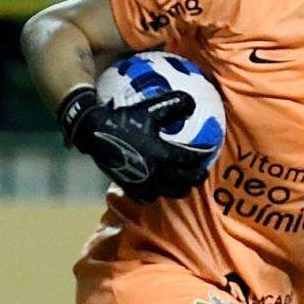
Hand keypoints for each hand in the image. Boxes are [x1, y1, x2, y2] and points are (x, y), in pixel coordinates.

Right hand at [59, 86, 214, 201]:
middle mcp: (156, 173)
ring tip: (183, 180)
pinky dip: (159, 193)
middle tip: (201, 170)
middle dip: (197, 176)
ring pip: (170, 193)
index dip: (204, 157)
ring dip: (180, 187)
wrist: (94, 132)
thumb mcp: (151, 108)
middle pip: (186, 182)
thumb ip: (174, 105)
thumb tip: (193, 105)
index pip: (193, 160)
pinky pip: (150, 198)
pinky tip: (160, 185)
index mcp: (163, 154)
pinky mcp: (130, 187)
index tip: (209, 151)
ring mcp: (143, 183)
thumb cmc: (124, 119)